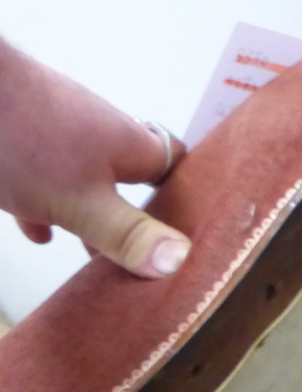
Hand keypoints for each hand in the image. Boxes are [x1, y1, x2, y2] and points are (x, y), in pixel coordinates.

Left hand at [0, 38, 190, 278]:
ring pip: (85, 180)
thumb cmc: (23, 141)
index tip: (191, 236)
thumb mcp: (82, 202)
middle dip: (134, 218)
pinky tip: (40, 234)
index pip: (176, 167)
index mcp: (129, 144)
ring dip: (89, 215)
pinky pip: (42, 177)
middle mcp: (101, 130)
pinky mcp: (20, 133)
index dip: (188, 199)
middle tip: (140, 263)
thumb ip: (129, 234)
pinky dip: (46, 206)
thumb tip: (181, 260)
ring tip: (94, 258)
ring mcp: (59, 129)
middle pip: (130, 179)